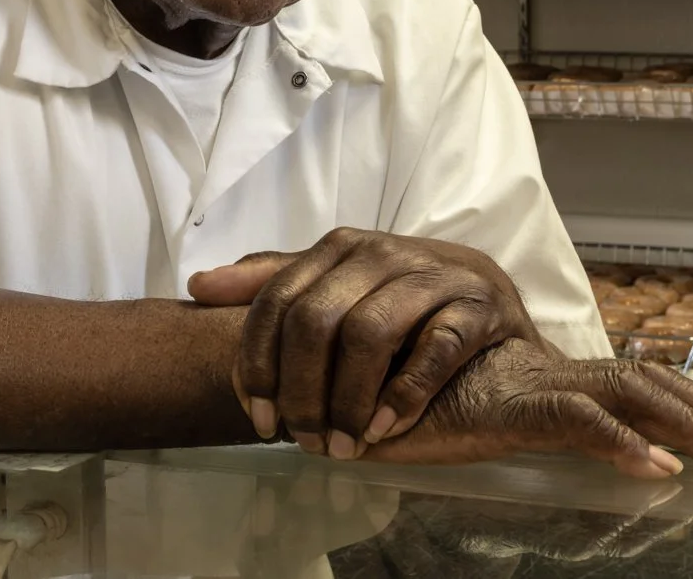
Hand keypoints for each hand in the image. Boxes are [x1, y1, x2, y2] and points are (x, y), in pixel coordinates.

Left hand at [187, 228, 537, 459]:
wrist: (493, 304)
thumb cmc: (403, 303)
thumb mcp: (337, 285)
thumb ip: (275, 284)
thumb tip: (199, 286)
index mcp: (340, 247)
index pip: (277, 302)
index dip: (258, 366)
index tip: (259, 420)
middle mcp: (381, 252)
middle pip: (316, 321)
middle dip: (301, 392)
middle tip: (303, 442)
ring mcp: (432, 275)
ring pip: (369, 334)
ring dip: (348, 402)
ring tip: (341, 446)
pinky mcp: (477, 304)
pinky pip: (433, 350)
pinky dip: (403, 396)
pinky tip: (384, 430)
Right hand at [363, 338, 692, 477]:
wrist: (346, 374)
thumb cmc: (399, 397)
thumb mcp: (469, 414)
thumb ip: (510, 416)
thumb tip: (559, 430)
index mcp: (549, 379)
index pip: (634, 382)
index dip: (690, 402)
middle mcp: (551, 373)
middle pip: (650, 384)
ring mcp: (537, 383)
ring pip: (633, 393)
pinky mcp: (514, 402)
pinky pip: (581, 420)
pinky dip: (624, 443)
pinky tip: (661, 471)